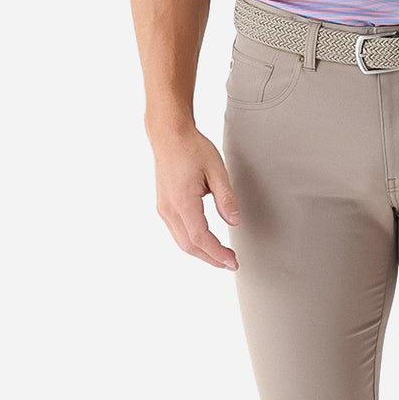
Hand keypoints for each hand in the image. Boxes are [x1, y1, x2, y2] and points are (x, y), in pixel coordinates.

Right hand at [150, 124, 241, 269]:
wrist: (168, 135)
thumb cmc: (192, 148)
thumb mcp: (217, 169)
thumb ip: (226, 198)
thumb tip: (234, 222)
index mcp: (182, 201)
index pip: (200, 237)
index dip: (217, 253)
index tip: (233, 261)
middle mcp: (169, 208)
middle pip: (189, 245)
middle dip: (211, 258)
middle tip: (231, 264)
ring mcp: (163, 208)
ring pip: (181, 241)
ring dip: (201, 252)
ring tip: (221, 257)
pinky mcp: (163, 206)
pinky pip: (177, 232)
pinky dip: (192, 242)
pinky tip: (205, 242)